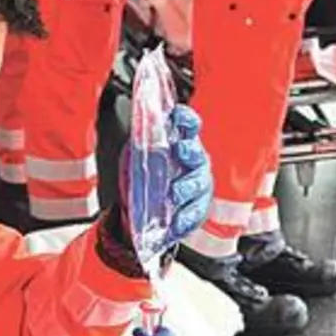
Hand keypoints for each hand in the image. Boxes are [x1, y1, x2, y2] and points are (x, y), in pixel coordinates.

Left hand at [117, 105, 211, 261]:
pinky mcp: (197, 210)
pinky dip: (186, 216)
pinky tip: (177, 220)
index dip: (185, 118)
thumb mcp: (137, 156)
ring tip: (175, 193)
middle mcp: (193, 162)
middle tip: (180, 150)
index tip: (178, 114)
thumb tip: (140, 126)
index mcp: (181, 143)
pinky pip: (195, 212)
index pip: (188, 125)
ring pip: (199, 183)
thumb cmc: (143, 179)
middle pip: (197, 153)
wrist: (139, 213)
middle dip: (190, 150)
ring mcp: (197, 186)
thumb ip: (141, 142)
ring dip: (187, 186)